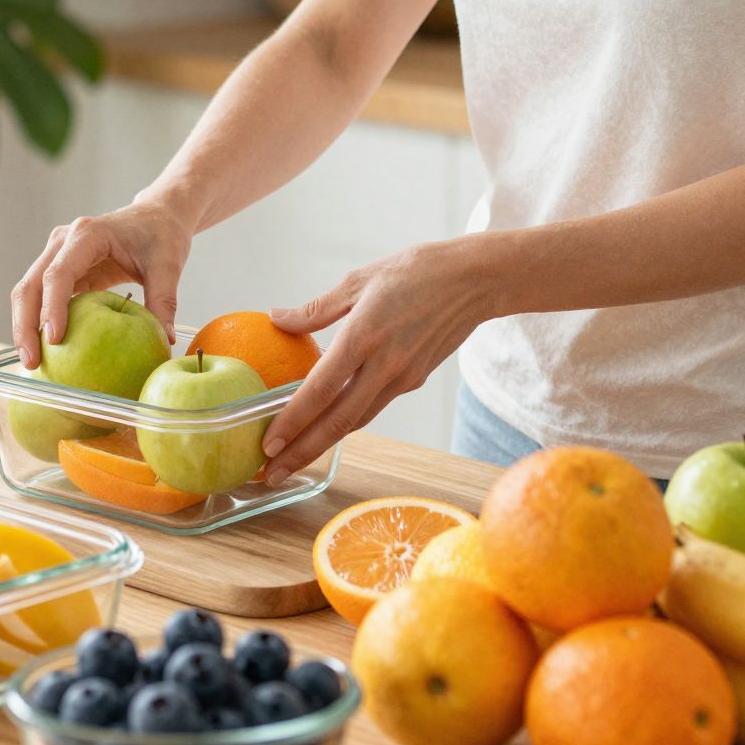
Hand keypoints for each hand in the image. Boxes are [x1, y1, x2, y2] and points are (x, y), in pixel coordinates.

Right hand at [10, 196, 194, 367]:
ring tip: (33, 363)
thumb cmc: (162, 235)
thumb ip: (164, 301)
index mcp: (88, 234)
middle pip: (31, 284)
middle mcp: (64, 241)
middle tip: (33, 362)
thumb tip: (165, 339)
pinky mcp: (61, 270)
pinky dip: (39, 323)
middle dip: (25, 325)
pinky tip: (46, 352)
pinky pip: (42, 298)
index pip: (59, 273)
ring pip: (29, 292)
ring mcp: (57, 254)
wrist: (156, 216)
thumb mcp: (168, 266)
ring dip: (26, 327)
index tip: (54, 340)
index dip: (53, 307)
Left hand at [259, 240, 488, 482]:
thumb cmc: (416, 270)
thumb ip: (317, 308)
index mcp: (364, 335)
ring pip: (357, 420)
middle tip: (272, 474)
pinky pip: (374, 406)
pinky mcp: (415, 380)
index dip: (292, 420)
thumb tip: (277, 318)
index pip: (321, 389)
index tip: (268, 443)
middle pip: (338, 421)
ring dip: (323, 444)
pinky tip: (327, 426)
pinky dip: (348, 421)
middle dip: (302, 451)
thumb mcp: (360, 279)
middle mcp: (385, 364)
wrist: (475, 281)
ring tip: (293, 460)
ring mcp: (403, 377)